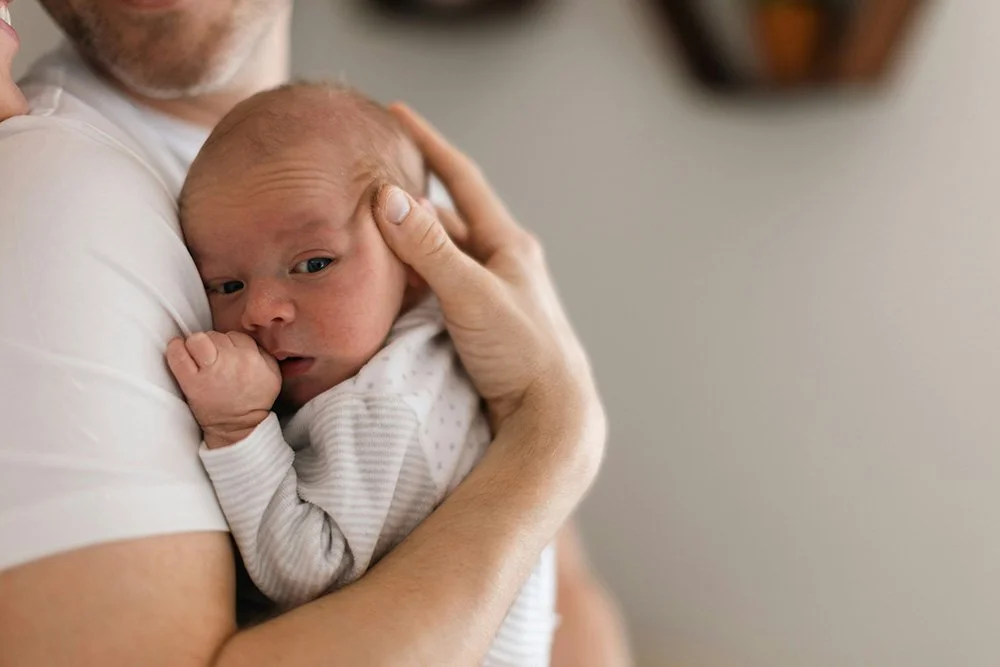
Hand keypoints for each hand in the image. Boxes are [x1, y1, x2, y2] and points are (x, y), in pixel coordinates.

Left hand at [165, 331, 280, 448]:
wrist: (238, 428)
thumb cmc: (254, 401)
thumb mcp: (272, 374)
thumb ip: (262, 353)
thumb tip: (244, 341)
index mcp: (252, 358)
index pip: (235, 336)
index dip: (228, 344)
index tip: (225, 355)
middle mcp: (232, 361)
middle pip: (215, 336)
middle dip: (212, 344)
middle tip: (213, 359)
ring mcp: (210, 371)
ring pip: (197, 339)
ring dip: (195, 345)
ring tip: (198, 357)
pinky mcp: (191, 382)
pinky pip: (178, 355)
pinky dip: (175, 348)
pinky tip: (178, 348)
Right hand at [373, 104, 605, 493]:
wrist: (550, 416)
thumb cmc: (524, 353)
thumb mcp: (472, 295)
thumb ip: (430, 249)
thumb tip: (389, 197)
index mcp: (508, 245)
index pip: (462, 179)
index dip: (429, 143)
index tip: (397, 114)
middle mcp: (501, 262)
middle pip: (445, 218)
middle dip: (408, 198)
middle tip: (366, 181)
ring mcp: (491, 294)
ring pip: (439, 256)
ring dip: (406, 243)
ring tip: (364, 229)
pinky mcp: (480, 324)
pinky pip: (438, 288)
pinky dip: (411, 279)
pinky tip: (387, 283)